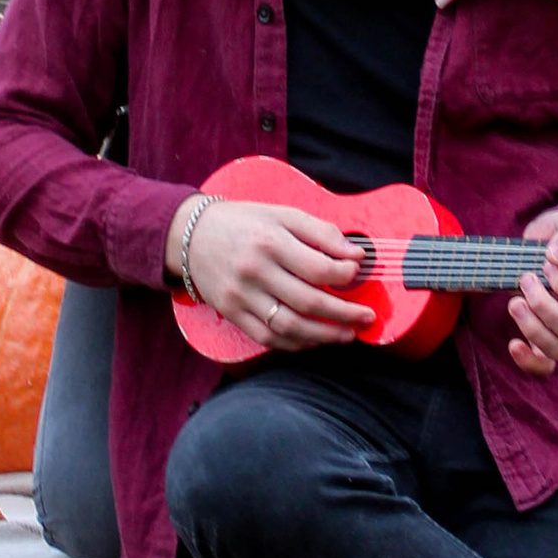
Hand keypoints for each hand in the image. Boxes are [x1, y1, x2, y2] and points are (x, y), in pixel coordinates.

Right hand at [175, 197, 373, 350]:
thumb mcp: (282, 215)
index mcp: (270, 242)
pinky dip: (295, 343)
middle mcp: (255, 272)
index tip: (358, 274)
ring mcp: (242, 297)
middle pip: (308, 302)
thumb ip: (321, 232)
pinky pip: (268, 337)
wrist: (191, 236)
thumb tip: (355, 254)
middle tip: (366, 316)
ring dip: (324, 335)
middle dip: (344, 313)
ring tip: (347, 334)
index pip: (318, 268)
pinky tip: (314, 339)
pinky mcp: (232, 313)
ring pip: (290, 326)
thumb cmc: (243, 223)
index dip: (345, 276)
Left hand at [507, 205, 557, 377]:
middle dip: (543, 304)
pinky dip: (529, 361)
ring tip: (514, 302)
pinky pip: (545, 365)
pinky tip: (514, 344)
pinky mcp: (547, 340)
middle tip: (526, 280)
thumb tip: (557, 255)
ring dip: (533, 328)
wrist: (545, 243)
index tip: (548, 266)